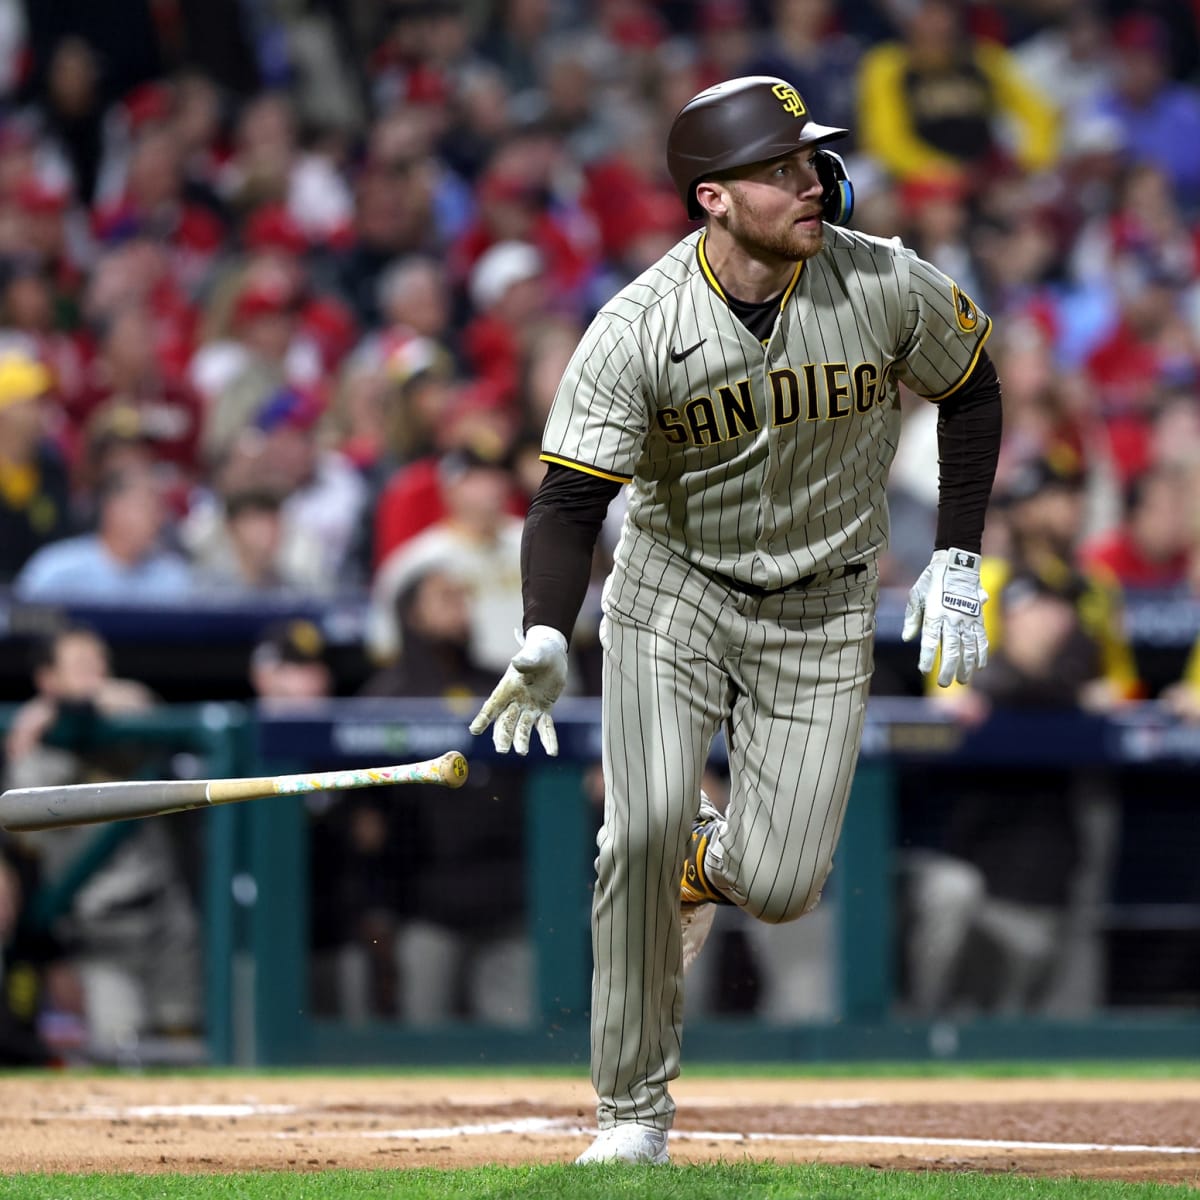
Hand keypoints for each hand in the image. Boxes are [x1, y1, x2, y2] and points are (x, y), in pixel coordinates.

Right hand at [469, 625, 568, 754]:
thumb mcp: (535, 654)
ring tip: (522, 752)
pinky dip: (548, 740)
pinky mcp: (543, 710)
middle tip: (502, 749)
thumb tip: (517, 662)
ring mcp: (529, 707)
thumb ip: (526, 660)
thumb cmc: (539, 651)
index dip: (484, 718)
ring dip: (521, 740)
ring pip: (523, 727)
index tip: (475, 730)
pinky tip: (552, 752)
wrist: (551, 654)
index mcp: (508, 686)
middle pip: (506, 721)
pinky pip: (545, 727)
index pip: (493, 704)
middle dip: (503, 735)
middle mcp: (516, 700)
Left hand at [902, 548, 988, 686]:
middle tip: (945, 684)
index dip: (927, 657)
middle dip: (948, 669)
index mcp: (934, 614)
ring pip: (968, 648)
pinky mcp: (979, 617)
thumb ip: (912, 618)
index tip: (924, 669)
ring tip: (962, 680)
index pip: (929, 641)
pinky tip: (979, 666)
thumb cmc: (932, 580)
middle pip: (950, 649)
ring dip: (966, 666)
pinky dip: (981, 653)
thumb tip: (907, 638)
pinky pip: (982, 638)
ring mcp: (967, 619)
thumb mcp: (916, 595)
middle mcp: (952, 619)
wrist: (957, 563)